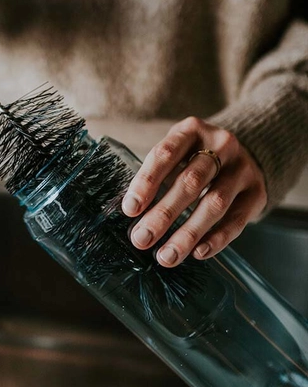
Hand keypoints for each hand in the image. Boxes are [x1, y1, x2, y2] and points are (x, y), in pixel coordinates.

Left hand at [121, 117, 266, 265]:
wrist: (243, 155)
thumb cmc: (195, 158)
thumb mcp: (177, 154)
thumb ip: (157, 177)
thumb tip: (133, 212)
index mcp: (192, 130)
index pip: (166, 154)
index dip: (146, 182)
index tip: (130, 209)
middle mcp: (221, 145)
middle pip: (191, 182)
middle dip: (163, 214)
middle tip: (142, 238)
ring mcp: (242, 168)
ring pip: (214, 203)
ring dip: (187, 234)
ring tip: (166, 256)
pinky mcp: (257, 192)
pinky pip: (237, 220)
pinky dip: (216, 239)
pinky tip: (197, 253)